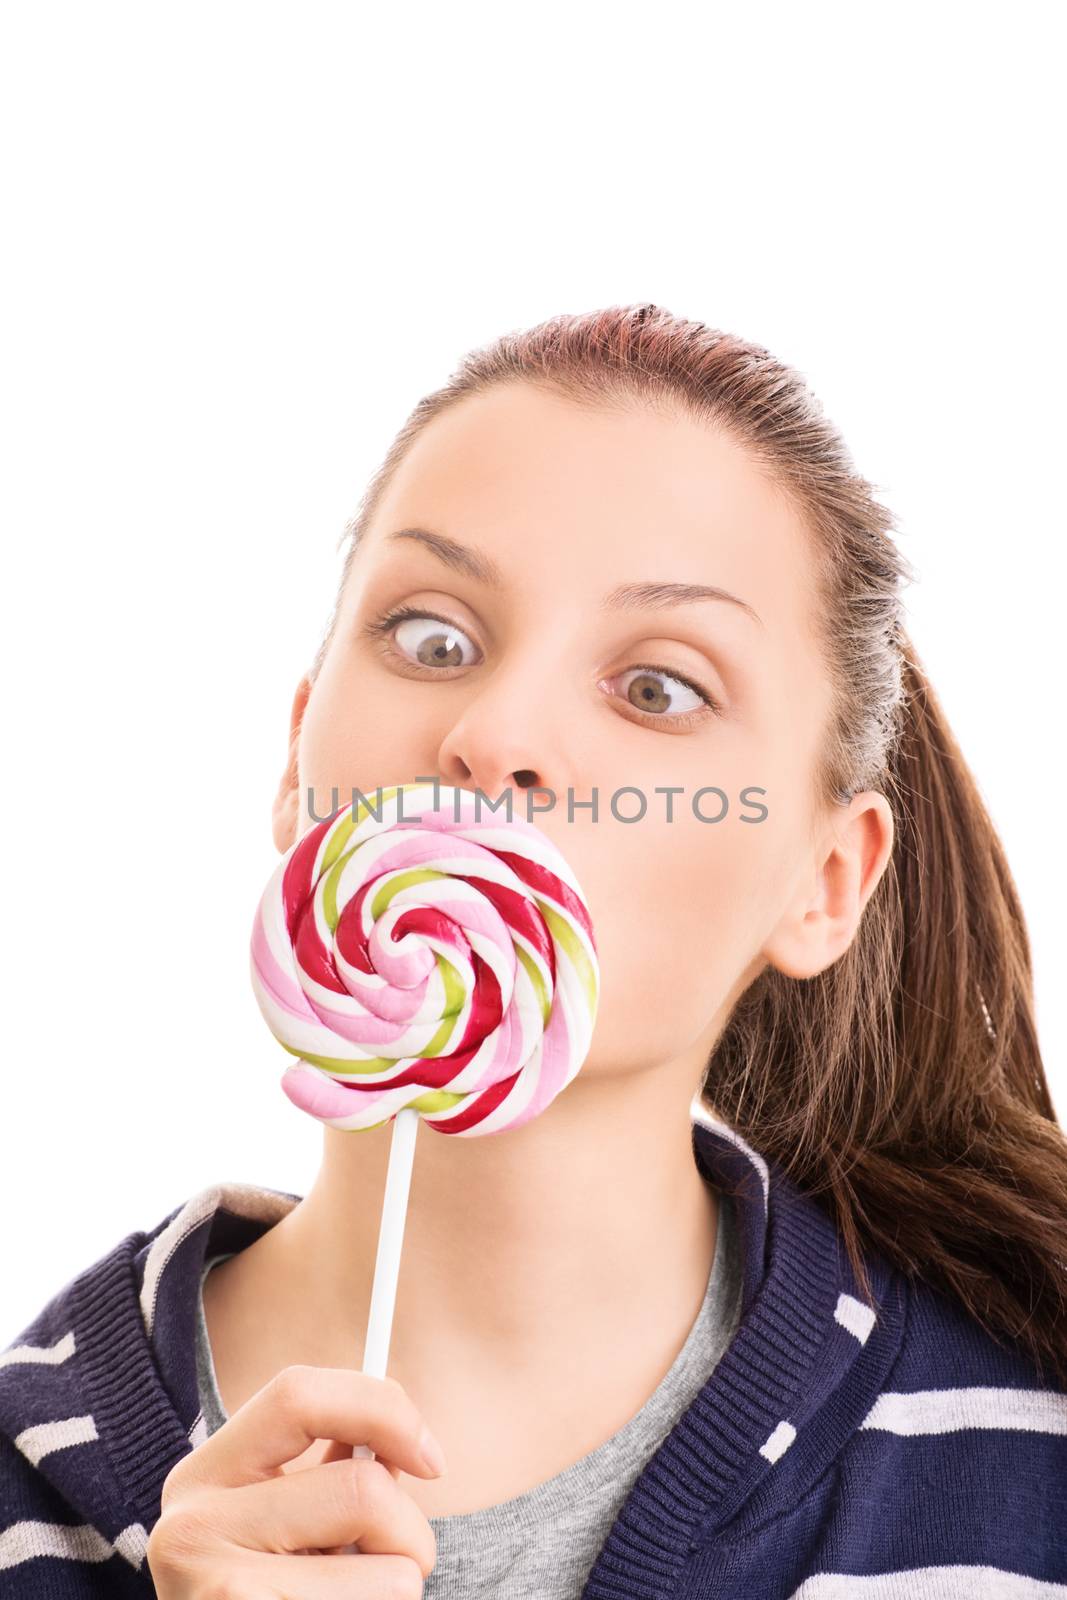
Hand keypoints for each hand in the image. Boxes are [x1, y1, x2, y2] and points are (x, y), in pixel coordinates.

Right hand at [146, 1363, 443, 1596]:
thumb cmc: (273, 1595)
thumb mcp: (285, 1525)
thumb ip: (334, 1474)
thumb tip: (406, 1442)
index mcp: (202, 1478)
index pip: (297, 1394)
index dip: (383, 1411)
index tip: (431, 1459)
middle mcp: (189, 1530)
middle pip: (362, 1490)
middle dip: (407, 1533)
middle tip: (393, 1567)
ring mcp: (212, 1597)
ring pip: (391, 1578)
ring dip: (397, 1596)